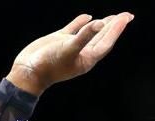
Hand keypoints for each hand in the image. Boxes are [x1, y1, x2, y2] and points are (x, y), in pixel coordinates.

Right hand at [6, 12, 134, 94]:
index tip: (126, 17)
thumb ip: (84, 36)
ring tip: (113, 17)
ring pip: (90, 33)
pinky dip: (81, 23)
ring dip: (101, 25)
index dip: (117, 29)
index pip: (107, 41)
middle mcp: (82, 52)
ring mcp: (71, 46)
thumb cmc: (49, 64)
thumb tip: (100, 23)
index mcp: (88, 58)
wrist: (28, 72)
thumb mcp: (68, 49)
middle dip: (115, 27)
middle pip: (103, 37)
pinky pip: (74, 30)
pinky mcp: (59, 41)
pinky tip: (87, 16)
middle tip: (127, 15)